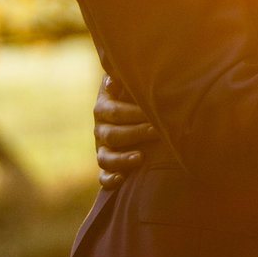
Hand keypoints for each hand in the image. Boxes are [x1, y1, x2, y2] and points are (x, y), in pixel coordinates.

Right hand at [94, 73, 159, 189]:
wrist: (132, 115)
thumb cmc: (135, 96)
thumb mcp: (128, 86)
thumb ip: (123, 80)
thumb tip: (114, 77)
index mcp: (103, 108)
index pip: (114, 111)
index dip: (133, 113)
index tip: (152, 112)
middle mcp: (100, 130)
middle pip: (112, 134)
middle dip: (135, 133)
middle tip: (157, 131)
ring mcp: (102, 149)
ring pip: (105, 158)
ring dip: (121, 159)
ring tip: (140, 157)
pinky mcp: (108, 167)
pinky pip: (103, 177)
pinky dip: (110, 179)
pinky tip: (121, 179)